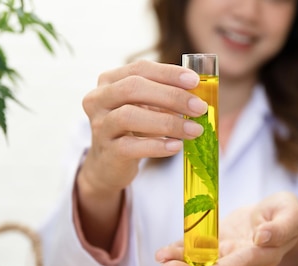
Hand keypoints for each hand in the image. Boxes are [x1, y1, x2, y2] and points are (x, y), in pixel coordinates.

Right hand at [78, 60, 208, 195]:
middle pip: (133, 88)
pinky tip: (176, 146)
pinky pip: (131, 146)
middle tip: (199, 108)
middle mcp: (98, 99)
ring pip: (130, 116)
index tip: (195, 81)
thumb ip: (165, 96)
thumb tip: (199, 94)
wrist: (109, 164)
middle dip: (171, 96)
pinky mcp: (107, 151)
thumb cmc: (132, 129)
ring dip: (168, 122)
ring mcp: (100, 126)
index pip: (139, 69)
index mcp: (109, 81)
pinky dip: (157, 146)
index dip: (168, 73)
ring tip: (194, 130)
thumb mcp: (145, 107)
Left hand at [155, 192, 297, 265]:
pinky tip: (163, 252)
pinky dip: (179, 251)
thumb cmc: (285, 214)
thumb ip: (282, 227)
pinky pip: (195, 251)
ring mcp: (225, 255)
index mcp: (262, 255)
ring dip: (179, 263)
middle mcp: (241, 261)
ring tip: (161, 258)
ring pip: (201, 263)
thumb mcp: (291, 214)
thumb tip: (262, 238)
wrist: (273, 216)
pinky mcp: (215, 245)